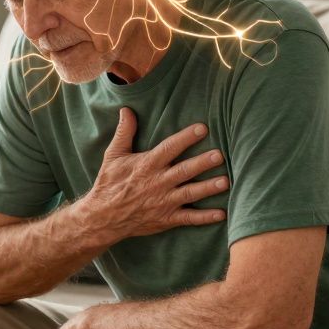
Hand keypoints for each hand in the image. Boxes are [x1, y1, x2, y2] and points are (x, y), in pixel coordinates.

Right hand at [82, 108, 227, 240]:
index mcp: (147, 165)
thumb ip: (124, 132)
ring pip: (190, 193)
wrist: (102, 217)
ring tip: (225, 181)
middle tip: (220, 155)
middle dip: (202, 163)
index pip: (169, 148)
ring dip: (208, 188)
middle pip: (184, 170)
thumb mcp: (113, 156)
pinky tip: (221, 214)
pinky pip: (188, 218)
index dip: (186, 138)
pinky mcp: (166, 219)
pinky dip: (205, 217)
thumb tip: (127, 109)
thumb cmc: (109, 184)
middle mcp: (157, 183)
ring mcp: (163, 202)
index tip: (202, 128)